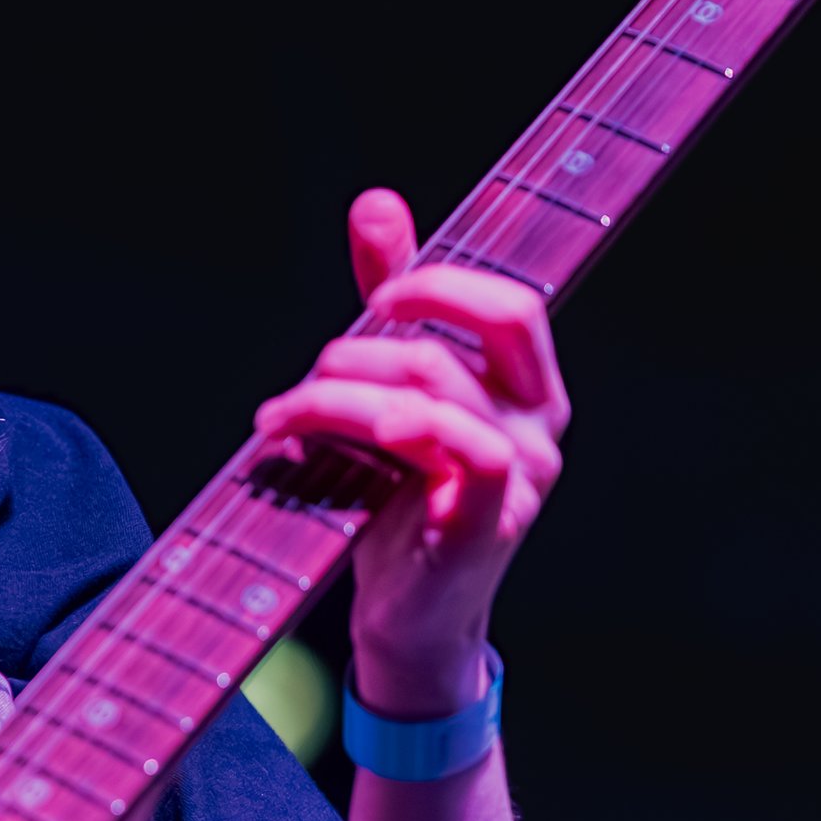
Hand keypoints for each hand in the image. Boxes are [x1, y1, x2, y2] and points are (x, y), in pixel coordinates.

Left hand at [253, 187, 568, 718]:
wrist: (404, 619)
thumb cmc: (397, 504)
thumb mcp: (389, 393)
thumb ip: (392, 305)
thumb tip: (377, 201)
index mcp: (526, 387)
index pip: (512, 302)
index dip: (443, 280)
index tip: (377, 293)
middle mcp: (538, 424)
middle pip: (484, 328)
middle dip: (382, 331)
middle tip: (312, 370)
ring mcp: (523, 475)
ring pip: (436, 389)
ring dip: (340, 391)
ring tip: (281, 417)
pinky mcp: (491, 522)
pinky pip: (465, 452)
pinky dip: (396, 430)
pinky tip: (341, 440)